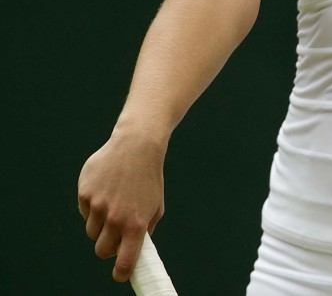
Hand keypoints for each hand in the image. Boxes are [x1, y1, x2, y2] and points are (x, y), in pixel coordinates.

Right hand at [78, 130, 166, 281]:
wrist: (137, 146)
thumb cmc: (149, 179)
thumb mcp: (155, 206)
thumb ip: (144, 230)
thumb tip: (133, 251)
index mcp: (135, 223)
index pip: (124, 260)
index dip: (121, 272)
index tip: (120, 275)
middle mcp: (115, 218)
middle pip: (102, 250)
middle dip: (107, 248)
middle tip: (115, 236)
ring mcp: (97, 206)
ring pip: (92, 232)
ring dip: (100, 225)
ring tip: (114, 204)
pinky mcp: (84, 194)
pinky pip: (84, 212)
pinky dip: (92, 207)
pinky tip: (106, 189)